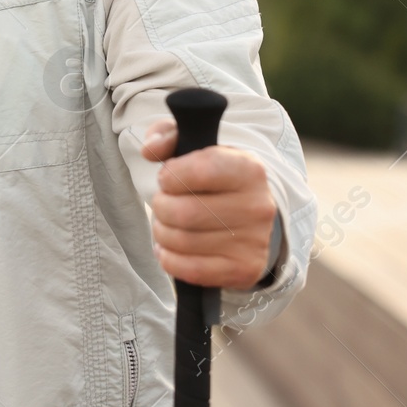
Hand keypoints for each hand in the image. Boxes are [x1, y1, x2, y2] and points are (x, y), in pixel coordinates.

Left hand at [140, 117, 275, 288]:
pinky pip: (191, 270)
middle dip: (161, 207)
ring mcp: (254, 242)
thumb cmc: (213, 177)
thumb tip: (149, 149)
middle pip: (184, 212)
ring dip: (162, 232)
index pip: (200, 170)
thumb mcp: (194, 146)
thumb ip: (167, 136)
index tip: (167, 178)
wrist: (250, 214)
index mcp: (248, 169)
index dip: (171, 175)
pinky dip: (169, 259)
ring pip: (183, 241)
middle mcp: (257, 206)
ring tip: (166, 224)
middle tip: (162, 203)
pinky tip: (168, 248)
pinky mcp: (244, 270)